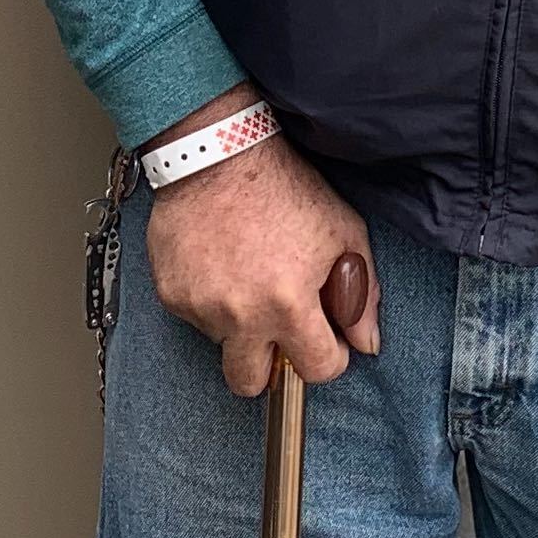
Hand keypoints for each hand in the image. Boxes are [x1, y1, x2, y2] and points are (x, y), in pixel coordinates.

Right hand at [141, 89, 380, 395]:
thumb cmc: (284, 187)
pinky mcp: (171, 294)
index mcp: (289, 305)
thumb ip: (362, 293)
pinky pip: (195, 318)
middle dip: (269, 366)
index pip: (317, 370)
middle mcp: (241, 315)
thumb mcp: (343, 231)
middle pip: (251, 384)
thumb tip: (365, 341)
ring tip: (247, 276)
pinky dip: (209, 301)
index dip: (328, 356)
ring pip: (222, 345)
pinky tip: (220, 265)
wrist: (217, 153)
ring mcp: (201, 307)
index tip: (323, 339)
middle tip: (276, 331)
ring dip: (238, 324)